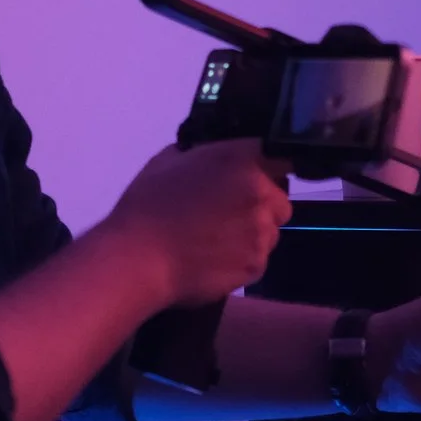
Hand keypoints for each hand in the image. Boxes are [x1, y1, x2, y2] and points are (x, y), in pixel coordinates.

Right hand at [105, 140, 292, 306]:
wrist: (139, 257)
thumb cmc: (147, 204)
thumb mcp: (169, 160)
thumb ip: (201, 154)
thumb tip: (208, 157)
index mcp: (241, 160)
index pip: (280, 158)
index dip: (269, 170)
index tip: (253, 180)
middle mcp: (260, 193)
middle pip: (280, 200)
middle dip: (262, 206)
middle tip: (229, 214)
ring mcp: (261, 232)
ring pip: (271, 232)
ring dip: (253, 234)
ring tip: (218, 241)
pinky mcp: (256, 265)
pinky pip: (259, 259)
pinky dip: (242, 260)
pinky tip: (215, 261)